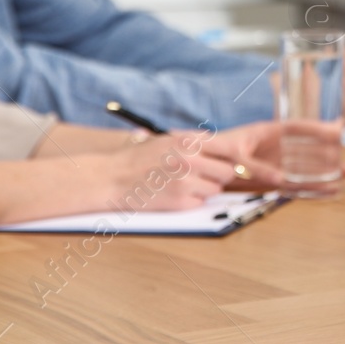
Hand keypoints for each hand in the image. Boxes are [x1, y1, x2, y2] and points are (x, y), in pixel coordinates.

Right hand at [108, 132, 235, 210]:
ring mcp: (185, 182)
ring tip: (184, 185)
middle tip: (204, 176)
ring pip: (215, 189)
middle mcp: (190, 160)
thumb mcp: (168, 139)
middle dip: (218, 175)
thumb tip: (228, 148)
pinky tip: (174, 195)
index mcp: (189, 141)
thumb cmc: (139, 158)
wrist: (111, 178)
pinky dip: (192, 202)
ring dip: (205, 189)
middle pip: (228, 172)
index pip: (230, 148)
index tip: (232, 163)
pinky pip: (200, 204)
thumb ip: (196, 142)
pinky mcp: (179, 203)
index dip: (233, 157)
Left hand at [198, 120, 344, 192]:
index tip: (338, 129)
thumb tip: (279, 178)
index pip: (297, 127)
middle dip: (328, 153)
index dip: (318, 128)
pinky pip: (293, 183)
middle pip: (307, 149)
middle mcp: (274, 148)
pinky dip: (309, 187)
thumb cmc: (213, 150)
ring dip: (324, 171)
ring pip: (304, 166)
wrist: (195, 163)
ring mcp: (273, 164)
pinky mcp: (269, 180)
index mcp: (266, 132)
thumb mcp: (234, 155)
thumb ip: (256, 166)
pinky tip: (325, 190)